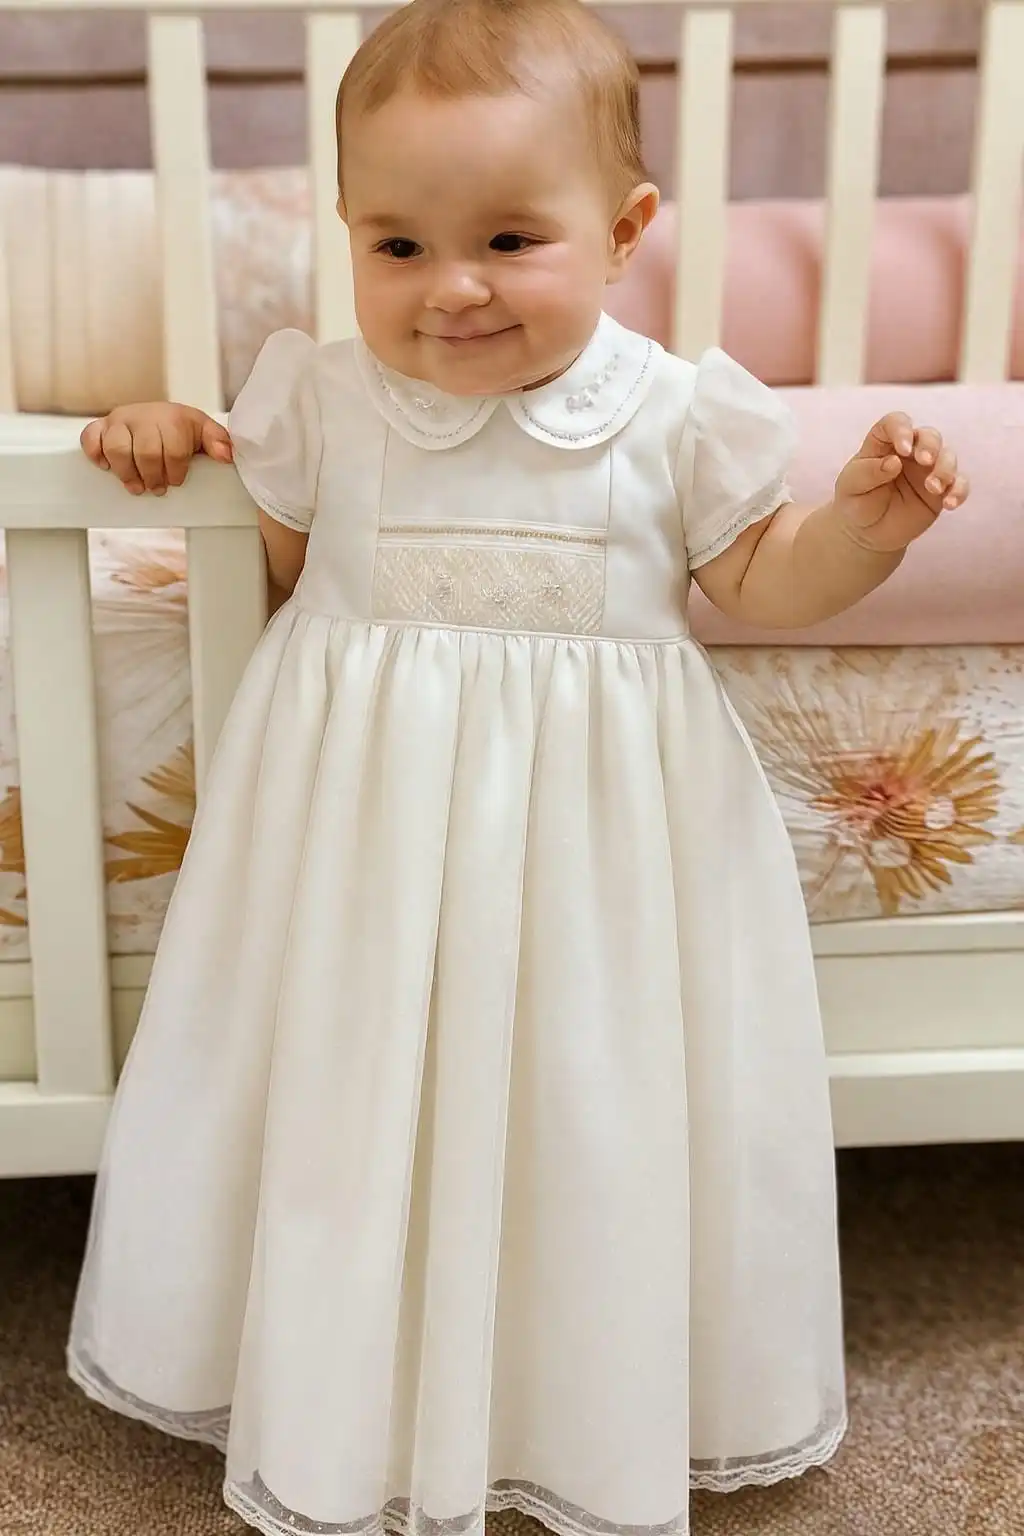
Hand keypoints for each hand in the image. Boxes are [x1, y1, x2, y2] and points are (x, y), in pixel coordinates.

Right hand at [81, 403, 232, 495]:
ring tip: (136, 486)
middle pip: (146, 452)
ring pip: (117, 448)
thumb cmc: (182, 429)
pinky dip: (95, 454)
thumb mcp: (204, 432)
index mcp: (172, 417)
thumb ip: (218, 441)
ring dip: (126, 473)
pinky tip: (105, 467)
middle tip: (156, 488)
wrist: (160, 415)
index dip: (175, 472)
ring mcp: (120, 420)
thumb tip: (226, 455)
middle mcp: (143, 416)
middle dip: (153, 476)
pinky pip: (90, 438)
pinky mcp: (101, 426)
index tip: (176, 481)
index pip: (174, 450)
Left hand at [832, 413, 968, 553]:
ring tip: (933, 488)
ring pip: (948, 457)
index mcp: (884, 443)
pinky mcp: (941, 490)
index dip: (902, 430)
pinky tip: (950, 503)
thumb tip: (894, 462)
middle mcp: (910, 451)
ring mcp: (928, 470)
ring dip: (945, 469)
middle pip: (929, 436)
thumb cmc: (856, 502)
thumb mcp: (851, 487)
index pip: (896, 422)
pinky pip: (958, 484)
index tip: (903, 449)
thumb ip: (868, 473)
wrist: (866, 533)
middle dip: (930, 446)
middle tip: (925, 461)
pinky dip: (959, 491)